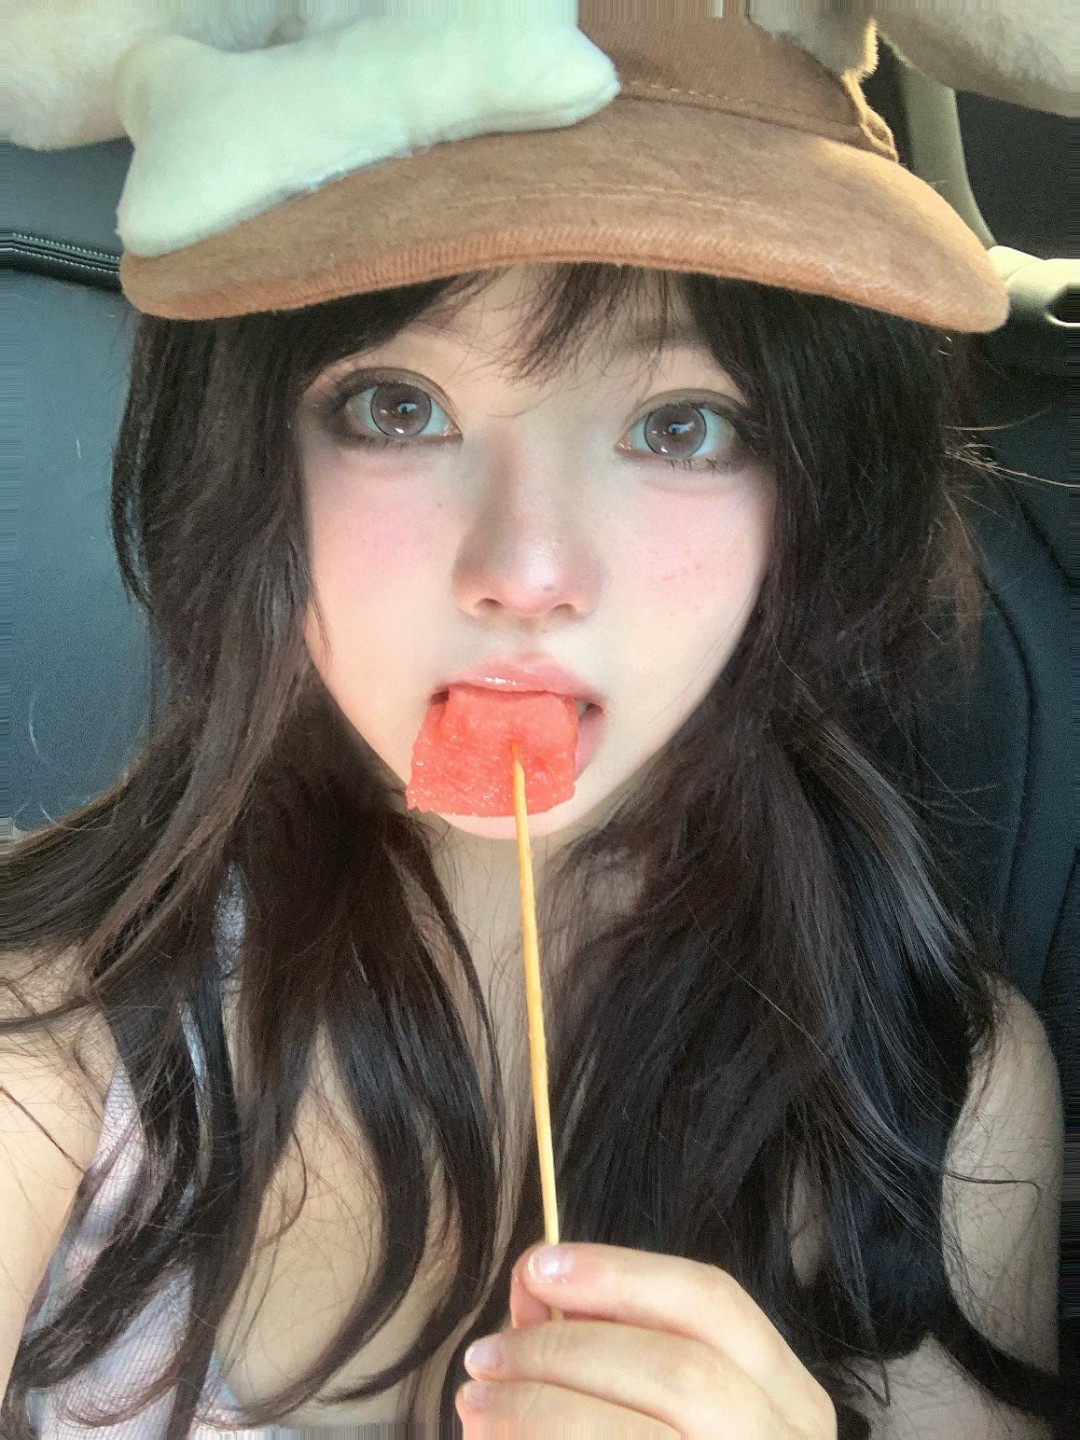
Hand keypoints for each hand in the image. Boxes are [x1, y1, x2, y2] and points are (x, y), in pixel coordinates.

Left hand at [456, 1242, 836, 1436]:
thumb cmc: (655, 1438)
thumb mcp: (646, 1394)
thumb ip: (597, 1339)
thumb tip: (533, 1283)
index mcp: (787, 1397)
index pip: (711, 1301)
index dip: (621, 1273)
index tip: (535, 1264)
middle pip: (678, 1367)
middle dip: (567, 1348)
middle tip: (486, 1353)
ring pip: (638, 1433)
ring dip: (541, 1407)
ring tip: (477, 1401)